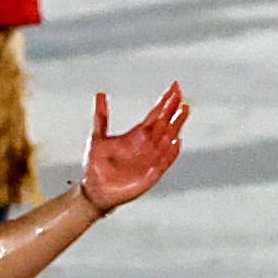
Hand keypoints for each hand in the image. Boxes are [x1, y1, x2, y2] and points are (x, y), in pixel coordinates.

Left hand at [78, 84, 188, 214]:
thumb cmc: (96, 166)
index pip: (155, 115)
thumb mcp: (97, 138)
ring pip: (167, 141)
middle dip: (173, 112)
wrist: (94, 191)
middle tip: (183, 98)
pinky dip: (170, 153)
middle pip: (165, 125)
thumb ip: (101, 117)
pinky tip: (176, 142)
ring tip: (183, 113)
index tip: (175, 87)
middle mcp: (147, 146)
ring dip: (175, 128)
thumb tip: (101, 94)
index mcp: (137, 135)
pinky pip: (163, 163)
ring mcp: (150, 160)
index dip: (165, 101)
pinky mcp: (150, 175)